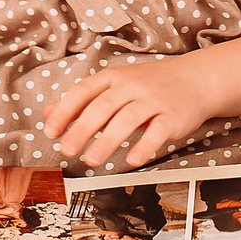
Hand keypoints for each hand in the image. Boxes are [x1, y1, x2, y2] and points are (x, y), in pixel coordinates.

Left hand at [44, 58, 219, 169]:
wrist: (194, 80)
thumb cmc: (148, 86)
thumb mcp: (113, 87)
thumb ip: (81, 101)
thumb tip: (47, 114)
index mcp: (112, 79)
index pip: (83, 92)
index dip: (65, 111)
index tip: (51, 132)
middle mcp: (131, 86)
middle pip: (103, 106)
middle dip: (83, 129)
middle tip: (67, 150)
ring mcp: (153, 100)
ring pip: (128, 118)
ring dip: (108, 140)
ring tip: (92, 161)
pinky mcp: (172, 116)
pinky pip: (158, 130)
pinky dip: (145, 146)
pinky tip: (132, 160)